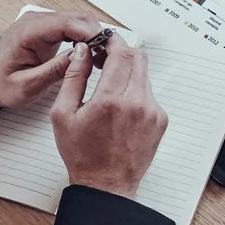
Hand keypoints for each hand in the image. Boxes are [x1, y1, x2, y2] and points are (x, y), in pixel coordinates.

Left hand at [0, 9, 104, 110]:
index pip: (67, 23)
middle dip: (97, 34)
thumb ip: (54, 70)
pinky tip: (92, 52)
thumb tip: (81, 55)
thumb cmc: (1, 84)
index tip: (105, 48)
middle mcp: (35, 21)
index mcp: (28, 32)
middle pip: (77, 17)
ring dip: (94, 36)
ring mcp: (42, 23)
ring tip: (102, 57)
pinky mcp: (48, 29)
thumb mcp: (28, 85)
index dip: (90, 33)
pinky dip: (87, 37)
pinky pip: (74, 26)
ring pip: (79, 20)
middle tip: (108, 56)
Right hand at [50, 33, 167, 200]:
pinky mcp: (160, 120)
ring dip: (127, 71)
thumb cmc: (83, 155)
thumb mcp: (64, 115)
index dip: (112, 41)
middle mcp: (136, 104)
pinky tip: (120, 105)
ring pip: (144, 74)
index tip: (103, 40)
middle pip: (138, 57)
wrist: (106, 184)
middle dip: (121, 51)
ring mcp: (152, 112)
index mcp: (110, 101)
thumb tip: (81, 52)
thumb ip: (73, 78)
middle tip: (105, 57)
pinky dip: (135, 90)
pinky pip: (149, 93)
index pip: (121, 53)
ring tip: (109, 84)